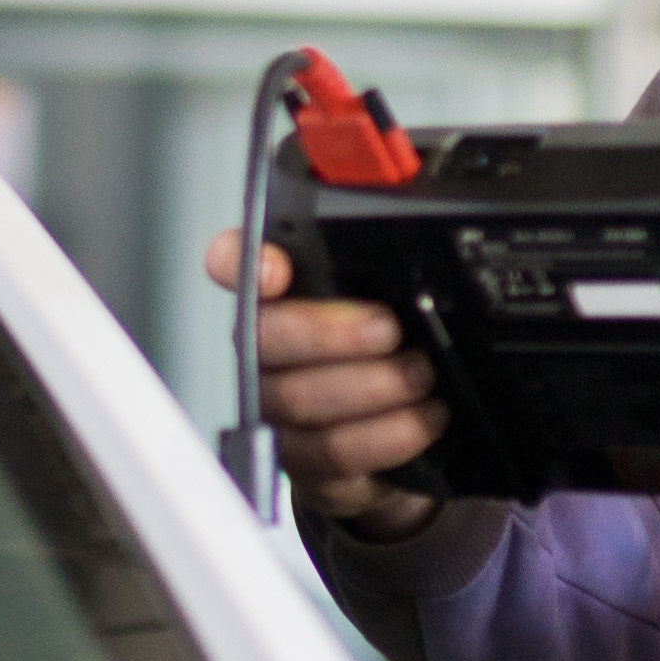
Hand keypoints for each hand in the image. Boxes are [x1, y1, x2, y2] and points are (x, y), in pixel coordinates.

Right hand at [212, 234, 451, 537]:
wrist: (401, 442)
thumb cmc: (390, 354)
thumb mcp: (394, 293)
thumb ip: (384, 254)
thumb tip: (406, 194)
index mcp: (279, 295)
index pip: (234, 263)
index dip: (243, 262)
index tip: (275, 268)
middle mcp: (265, 354)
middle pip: (266, 338)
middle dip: (333, 333)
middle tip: (389, 329)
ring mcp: (280, 414)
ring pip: (301, 400)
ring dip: (372, 387)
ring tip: (422, 376)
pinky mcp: (308, 466)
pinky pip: (335, 453)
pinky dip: (388, 435)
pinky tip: (425, 418)